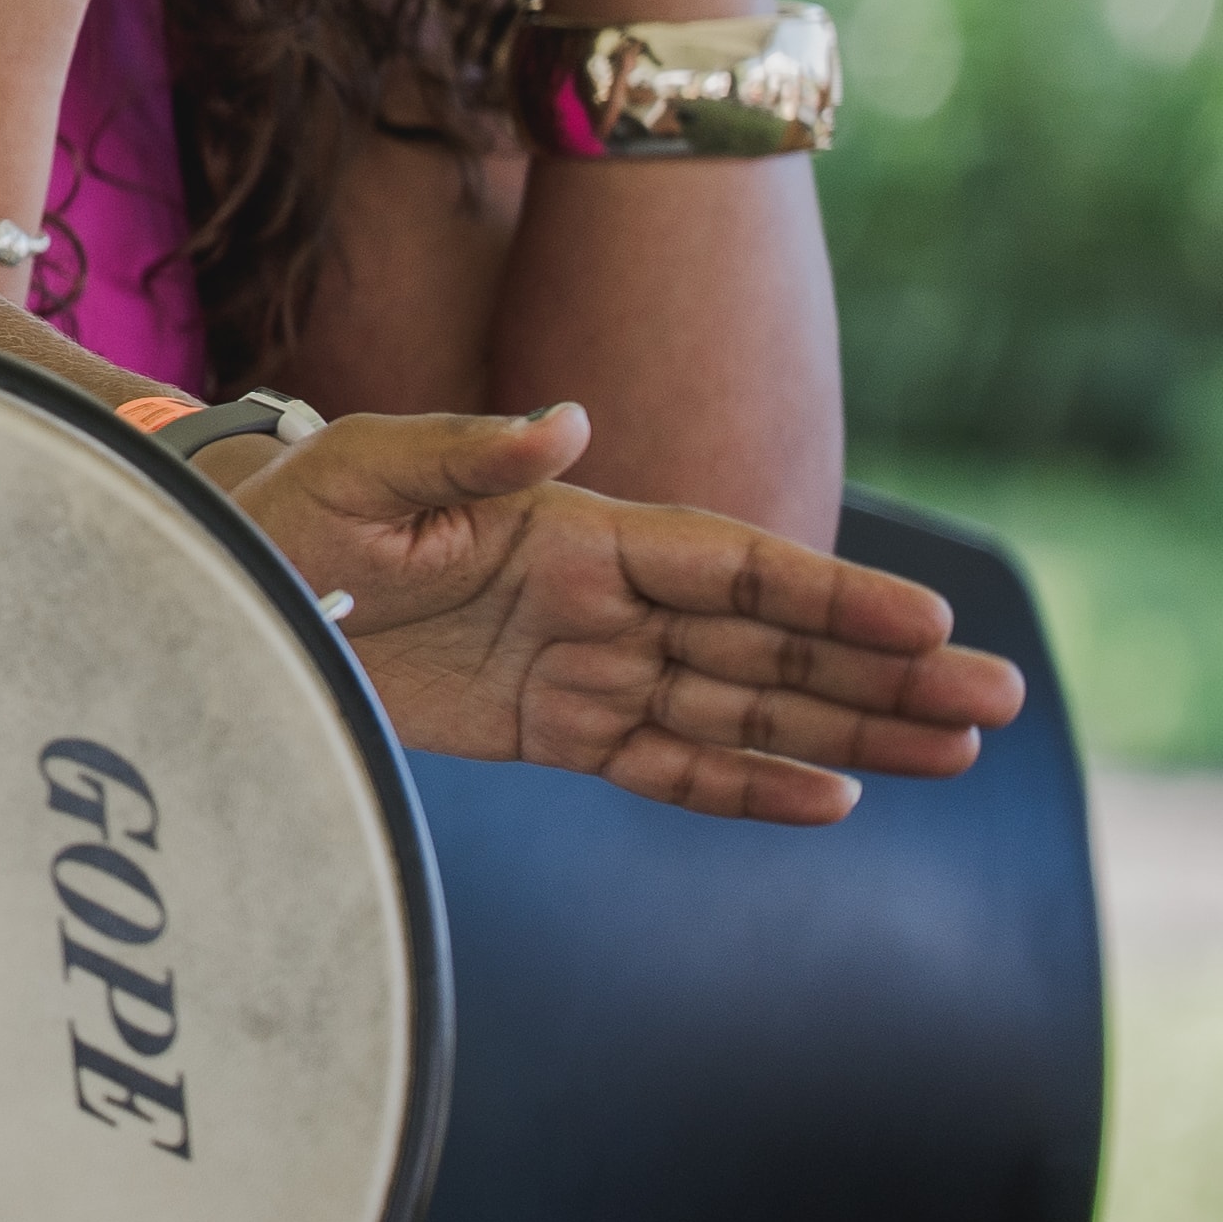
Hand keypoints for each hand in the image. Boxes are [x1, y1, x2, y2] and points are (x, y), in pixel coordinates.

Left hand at [227, 408, 1024, 817]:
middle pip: (769, 642)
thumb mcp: (365, 471)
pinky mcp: (547, 730)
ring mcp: (583, 668)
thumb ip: (467, 449)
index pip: (734, 565)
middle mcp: (601, 601)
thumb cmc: (290, 512)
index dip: (832, 595)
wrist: (228, 588)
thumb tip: (569, 422)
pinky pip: (665, 765)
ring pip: (742, 708)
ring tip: (955, 755)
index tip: (930, 623)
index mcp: (575, 531)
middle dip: (882, 675)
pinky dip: (744, 786)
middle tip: (994, 704)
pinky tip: (836, 800)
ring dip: (848, 733)